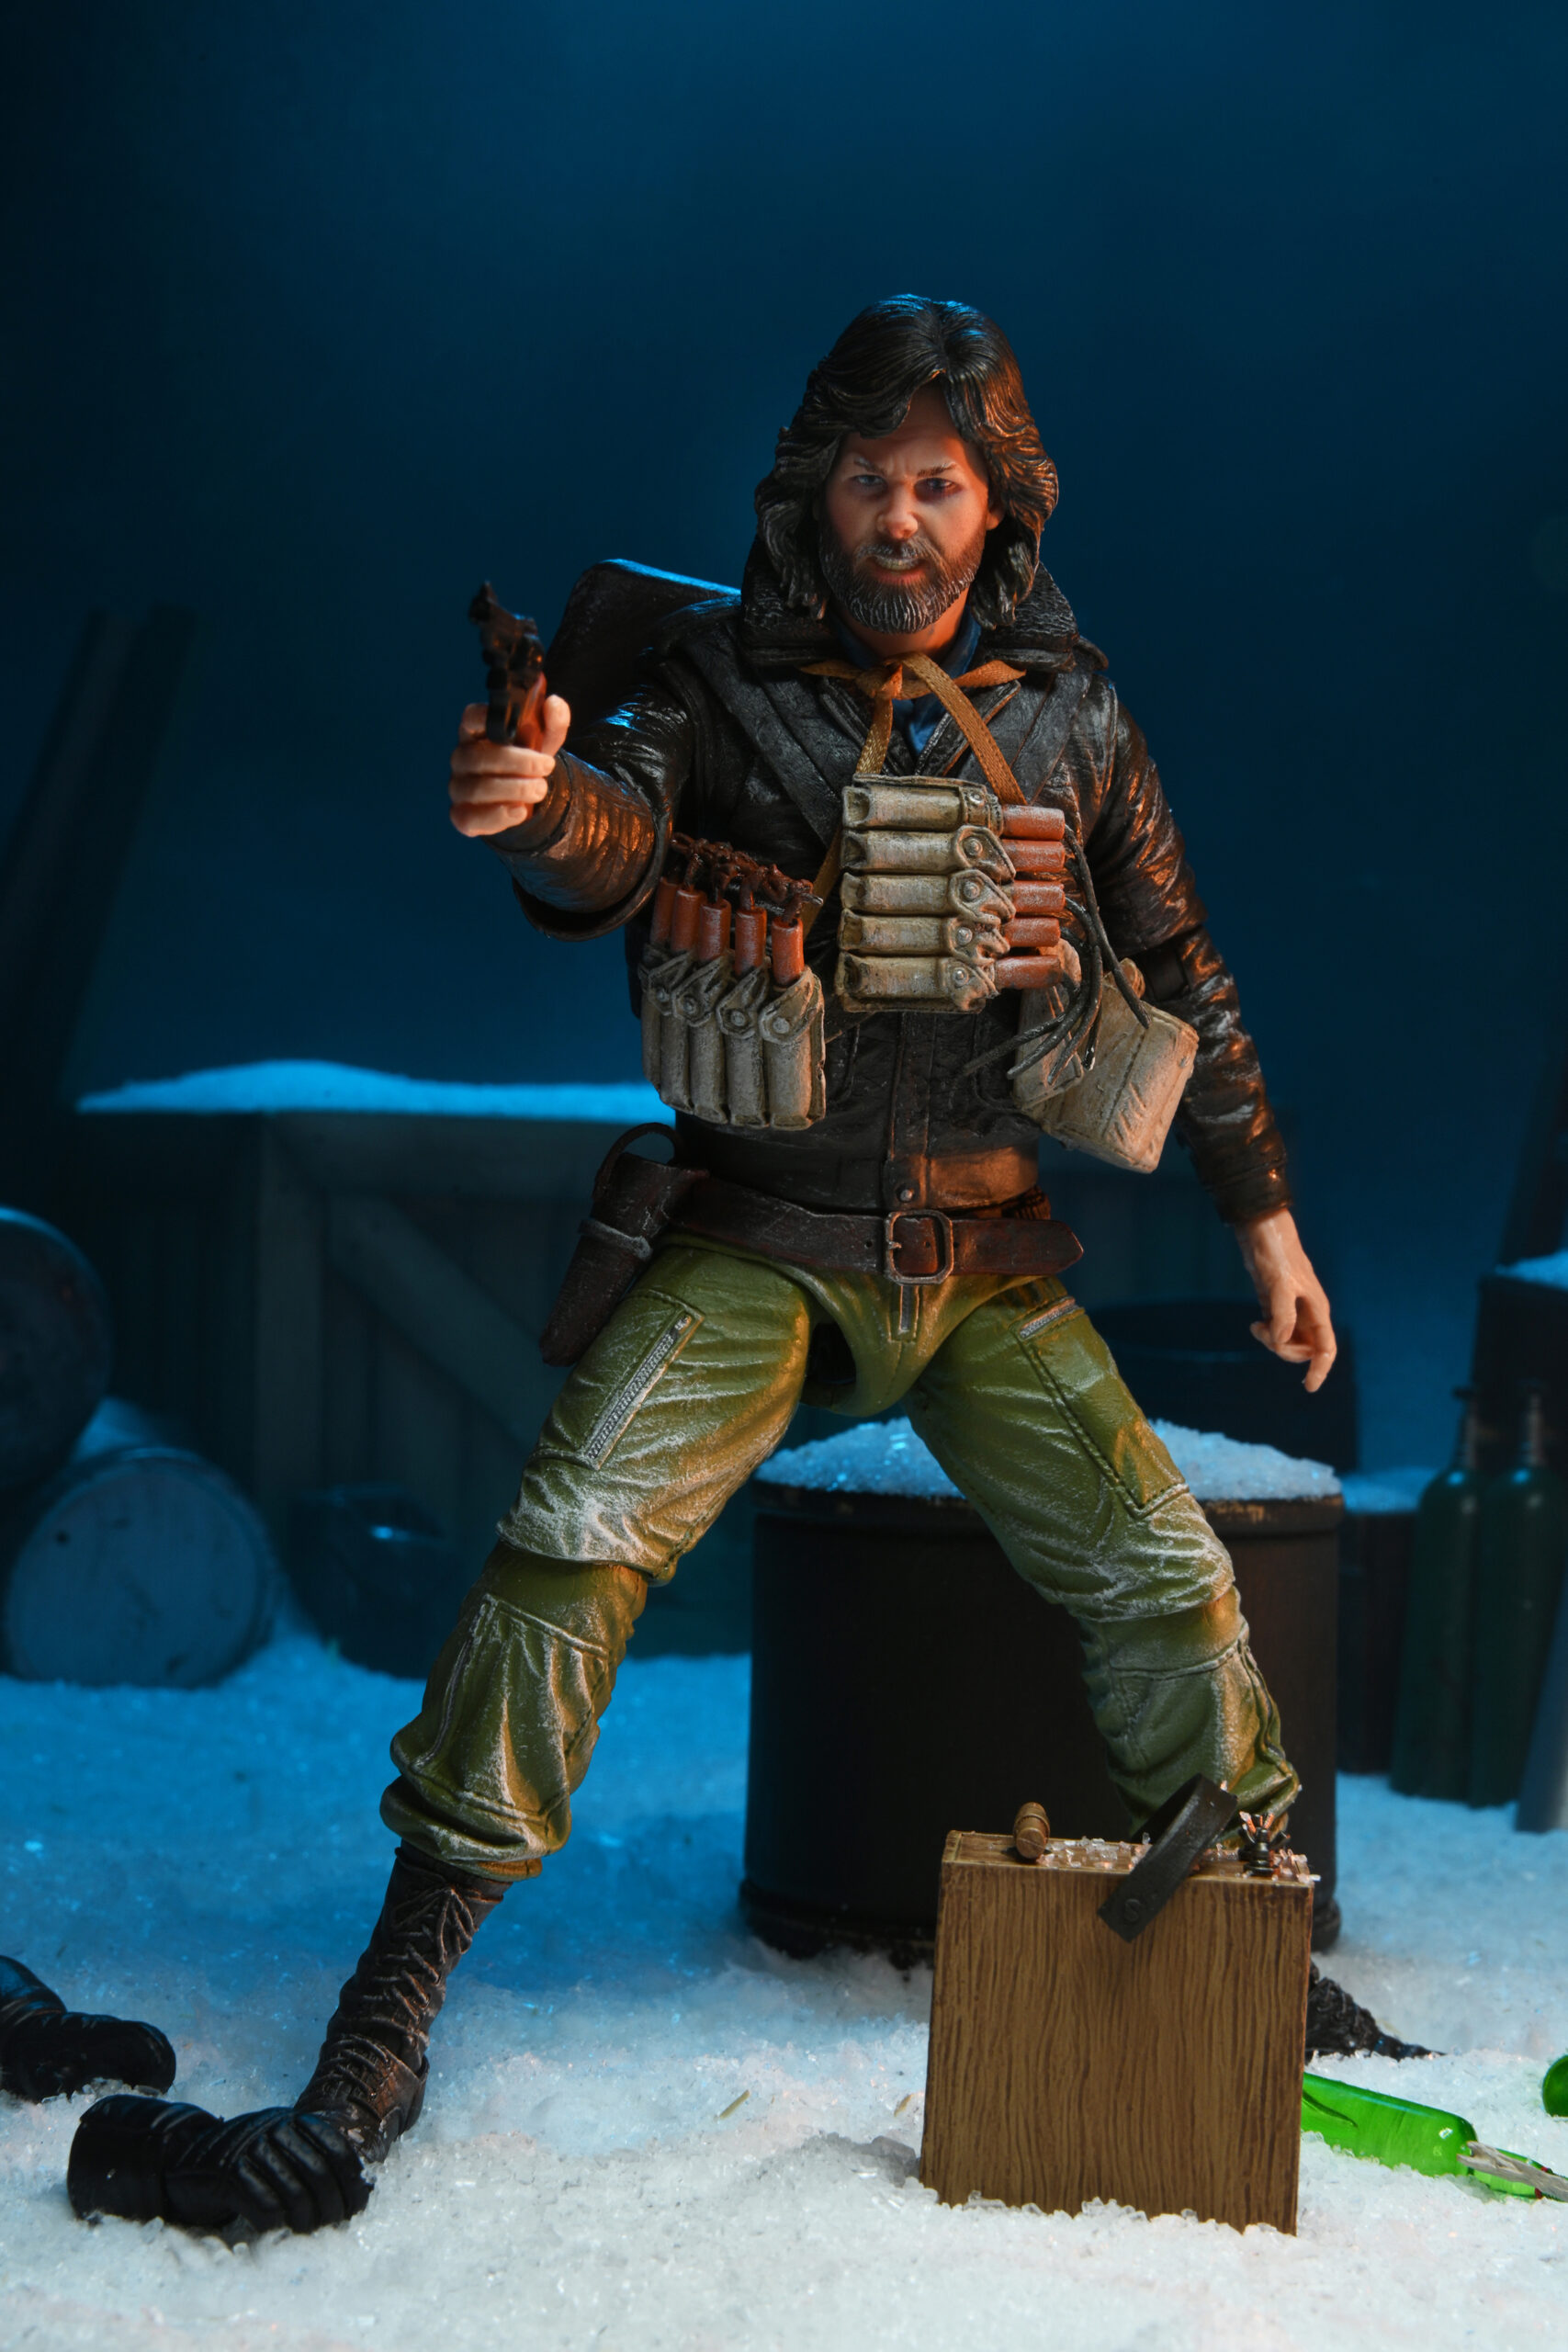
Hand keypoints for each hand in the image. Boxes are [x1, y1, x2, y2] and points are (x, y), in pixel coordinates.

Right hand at [448, 694, 570, 838]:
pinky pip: (470, 818)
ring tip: (540, 789)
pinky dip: (496, 816)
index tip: (510, 725)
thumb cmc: (528, 762)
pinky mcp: (462, 815)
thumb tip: (554, 704)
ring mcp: (459, 787)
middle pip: (477, 757)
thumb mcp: (545, 742)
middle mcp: (462, 758)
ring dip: (513, 789)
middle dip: (516, 762)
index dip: (485, 718)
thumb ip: (552, 723)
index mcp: (477, 732)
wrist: (526, 799)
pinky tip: (519, 811)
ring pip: (476, 788)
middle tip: (547, 766)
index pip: (471, 718)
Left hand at [1234, 1207, 1336, 1392]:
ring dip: (1273, 1343)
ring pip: (1289, 1342)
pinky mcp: (1276, 1305)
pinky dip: (1266, 1334)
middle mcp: (1308, 1313)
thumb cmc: (1276, 1255)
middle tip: (1267, 1335)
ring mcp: (1292, 1309)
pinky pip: (1276, 1331)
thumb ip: (1283, 1314)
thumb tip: (1283, 1340)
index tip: (1308, 1387)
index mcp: (1318, 1310)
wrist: (1261, 1232)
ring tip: (1258, 1328)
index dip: (1320, 1369)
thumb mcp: (1279, 1284)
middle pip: (1304, 1349)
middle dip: (1286, 1351)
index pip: (1325, 1348)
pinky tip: (1255, 1325)